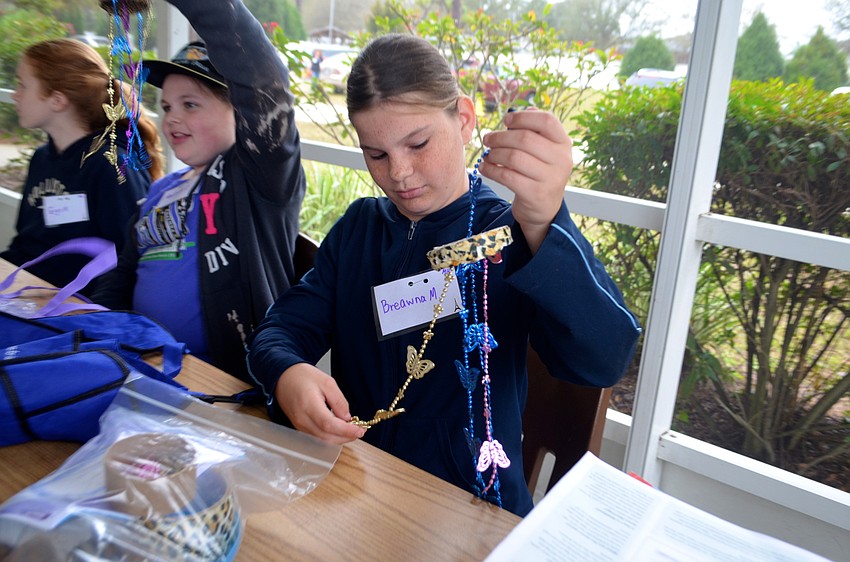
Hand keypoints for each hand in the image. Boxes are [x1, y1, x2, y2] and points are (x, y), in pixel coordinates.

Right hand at [275, 363, 365, 443]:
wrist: (283, 378)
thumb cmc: (303, 377)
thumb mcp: (327, 382)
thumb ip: (339, 401)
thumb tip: (347, 418)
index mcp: (309, 405)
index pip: (329, 425)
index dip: (346, 431)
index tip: (360, 431)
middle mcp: (302, 419)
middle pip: (327, 437)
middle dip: (346, 437)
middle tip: (360, 430)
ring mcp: (299, 425)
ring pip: (322, 440)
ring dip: (339, 438)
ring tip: (352, 430)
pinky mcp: (299, 427)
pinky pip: (317, 437)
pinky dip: (330, 436)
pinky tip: (339, 429)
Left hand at [479, 109, 572, 252]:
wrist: (544, 208)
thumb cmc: (539, 172)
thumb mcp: (544, 150)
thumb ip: (534, 130)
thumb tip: (516, 111)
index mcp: (564, 143)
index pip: (546, 120)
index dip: (523, 117)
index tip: (506, 120)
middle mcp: (561, 159)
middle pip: (525, 138)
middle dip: (501, 137)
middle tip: (488, 139)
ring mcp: (550, 178)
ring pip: (514, 157)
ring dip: (494, 154)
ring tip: (487, 155)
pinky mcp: (535, 194)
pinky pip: (507, 176)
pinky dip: (491, 170)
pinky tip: (485, 167)